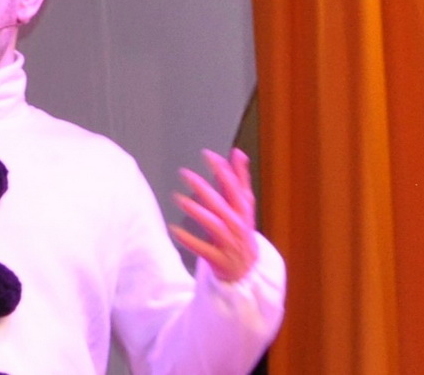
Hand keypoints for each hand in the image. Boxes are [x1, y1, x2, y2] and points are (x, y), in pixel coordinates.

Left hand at [171, 147, 259, 283]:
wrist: (248, 271)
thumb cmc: (241, 230)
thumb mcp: (243, 206)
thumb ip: (239, 180)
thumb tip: (238, 152)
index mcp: (243, 211)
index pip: (236, 188)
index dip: (224, 171)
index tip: (207, 154)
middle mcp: (238, 226)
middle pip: (222, 205)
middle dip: (204, 189)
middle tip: (184, 173)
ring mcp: (230, 244)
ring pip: (214, 226)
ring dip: (197, 211)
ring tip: (179, 198)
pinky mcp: (219, 260)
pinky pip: (203, 249)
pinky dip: (189, 240)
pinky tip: (174, 230)